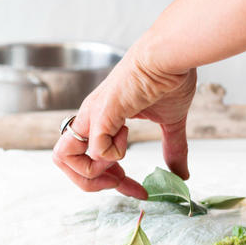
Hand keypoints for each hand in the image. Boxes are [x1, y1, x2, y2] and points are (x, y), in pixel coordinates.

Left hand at [52, 42, 196, 198]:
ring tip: (121, 166)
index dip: (109, 180)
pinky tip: (128, 134)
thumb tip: (182, 174)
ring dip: (94, 173)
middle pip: (63, 161)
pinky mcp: (103, 112)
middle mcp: (90, 117)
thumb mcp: (171, 122)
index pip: (86, 158)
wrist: (170, 55)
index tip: (137, 189)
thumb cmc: (168, 76)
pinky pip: (94, 147)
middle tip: (123, 182)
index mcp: (101, 118)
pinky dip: (111, 154)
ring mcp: (93, 114)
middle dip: (92, 183)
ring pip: (64, 157)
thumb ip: (173, 148)